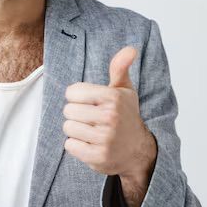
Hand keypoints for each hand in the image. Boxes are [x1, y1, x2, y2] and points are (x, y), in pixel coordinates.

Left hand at [62, 46, 156, 179]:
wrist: (138, 151)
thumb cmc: (126, 116)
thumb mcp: (124, 90)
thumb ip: (120, 67)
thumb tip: (130, 49)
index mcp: (113, 97)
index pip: (72, 92)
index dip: (77, 97)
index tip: (89, 102)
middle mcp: (110, 117)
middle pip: (68, 110)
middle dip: (76, 114)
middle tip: (91, 119)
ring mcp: (104, 139)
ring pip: (68, 128)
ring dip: (76, 130)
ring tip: (91, 131)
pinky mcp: (98, 157)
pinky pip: (70, 146)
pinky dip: (77, 145)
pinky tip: (91, 144)